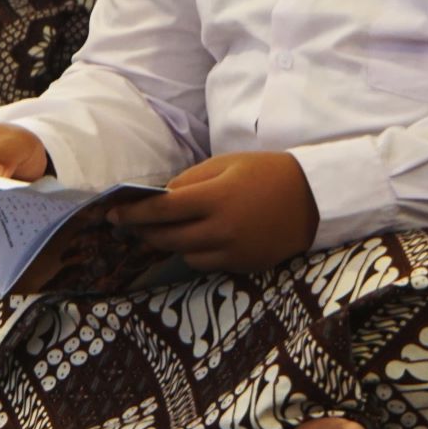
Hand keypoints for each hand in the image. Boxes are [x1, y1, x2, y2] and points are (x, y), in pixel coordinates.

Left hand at [108, 151, 318, 272]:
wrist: (314, 197)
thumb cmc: (268, 172)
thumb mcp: (228, 163)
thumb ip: (191, 180)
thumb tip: (161, 197)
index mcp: (216, 198)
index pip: (162, 210)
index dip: (133, 214)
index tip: (112, 213)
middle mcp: (221, 229)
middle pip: (167, 237)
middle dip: (143, 231)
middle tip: (127, 225)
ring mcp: (233, 251)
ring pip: (184, 255)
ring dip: (169, 243)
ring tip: (160, 231)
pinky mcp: (243, 265)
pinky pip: (206, 264)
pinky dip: (195, 253)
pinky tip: (196, 239)